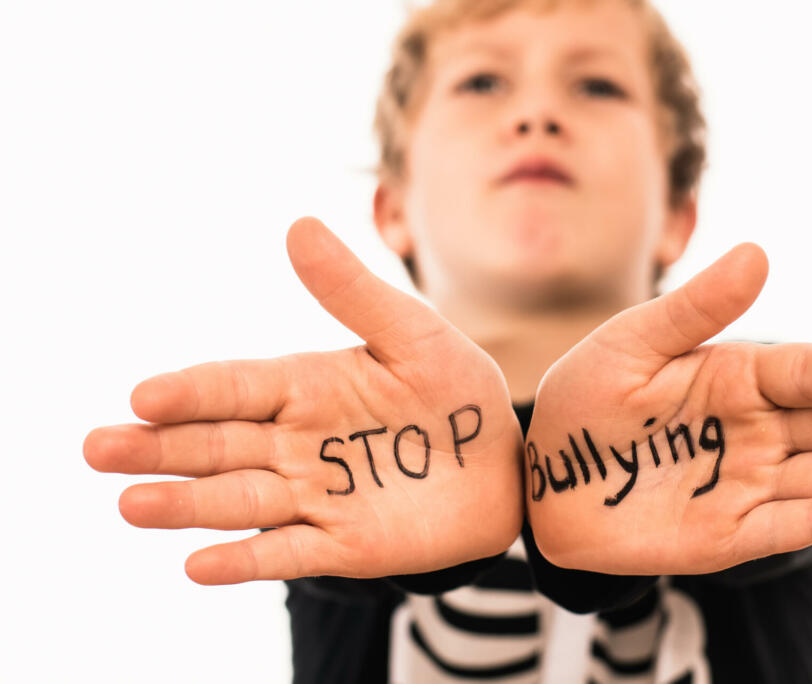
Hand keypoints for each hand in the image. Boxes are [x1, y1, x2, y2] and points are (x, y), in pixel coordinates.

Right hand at [84, 217, 523, 584]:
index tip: (143, 396)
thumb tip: (298, 224)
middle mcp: (297, 442)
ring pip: (240, 500)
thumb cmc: (455, 390)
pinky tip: (199, 566)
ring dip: (185, 505)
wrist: (502, 463)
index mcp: (307, 387)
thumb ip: (354, 291)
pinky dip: (246, 561)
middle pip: (217, 446)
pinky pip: (289, 554)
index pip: (234, 387)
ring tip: (130, 505)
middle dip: (159, 449)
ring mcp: (317, 495)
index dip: (191, 392)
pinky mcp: (344, 544)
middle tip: (98, 449)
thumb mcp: (412, 333)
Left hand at [524, 244, 811, 574]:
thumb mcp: (631, 343)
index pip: (804, 369)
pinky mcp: (730, 533)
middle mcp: (755, 428)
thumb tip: (758, 252)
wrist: (544, 477)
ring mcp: (747, 481)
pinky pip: (782, 525)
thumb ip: (694, 308)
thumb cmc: (585, 401)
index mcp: (736, 375)